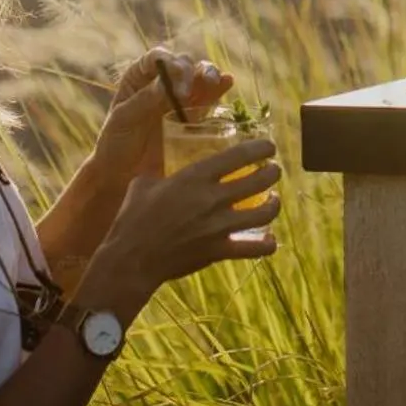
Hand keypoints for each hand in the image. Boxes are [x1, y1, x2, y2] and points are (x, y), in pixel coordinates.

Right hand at [82, 137, 280, 315]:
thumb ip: (161, 174)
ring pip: (264, 213)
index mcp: (195, 177)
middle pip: (259, 180)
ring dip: (274, 204)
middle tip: (273, 172)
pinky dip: (267, 244)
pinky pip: (254, 249)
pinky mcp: (219, 250)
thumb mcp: (144, 184)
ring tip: (273, 200)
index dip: (260, 148)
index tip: (269, 147)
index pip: (240, 155)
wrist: (131, 258)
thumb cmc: (133, 218)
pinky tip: (269, 239)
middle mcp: (213, 198)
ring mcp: (219, 226)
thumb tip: (164, 171)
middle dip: (272, 173)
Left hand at [86, 46, 231, 188]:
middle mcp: (164, 81)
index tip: (173, 74)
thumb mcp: (123, 120)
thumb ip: (144, 100)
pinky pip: (211, 98)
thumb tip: (167, 83)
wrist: (123, 177)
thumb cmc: (115, 145)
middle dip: (189, 71)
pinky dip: (221, 87)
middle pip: (183, 64)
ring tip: (215, 81)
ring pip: (201, 76)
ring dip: (210, 74)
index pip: (157, 58)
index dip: (168, 61)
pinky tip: (227, 82)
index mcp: (140, 76)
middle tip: (186, 92)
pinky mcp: (196, 115)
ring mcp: (182, 97)